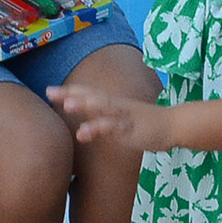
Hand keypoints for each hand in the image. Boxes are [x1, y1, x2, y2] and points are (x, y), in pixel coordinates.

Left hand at [48, 82, 175, 151]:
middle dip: (70, 94)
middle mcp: (115, 106)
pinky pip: (115, 127)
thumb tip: (82, 128)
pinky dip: (100, 127)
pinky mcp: (131, 129)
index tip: (48, 90)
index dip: (69, 91)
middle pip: (91, 96)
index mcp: (111, 104)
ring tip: (67, 104)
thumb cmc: (144, 124)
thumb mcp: (119, 120)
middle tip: (49, 91)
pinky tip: (85, 131)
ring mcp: (123, 116)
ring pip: (103, 107)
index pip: (88, 94)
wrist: (173, 124)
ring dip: (85, 104)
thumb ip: (102, 121)